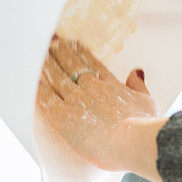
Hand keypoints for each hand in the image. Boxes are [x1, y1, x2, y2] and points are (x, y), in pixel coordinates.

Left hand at [35, 36, 160, 173]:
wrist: (132, 142)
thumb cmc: (144, 128)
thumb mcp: (149, 103)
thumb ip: (139, 87)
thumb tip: (136, 72)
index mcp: (111, 84)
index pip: (91, 62)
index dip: (78, 51)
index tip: (70, 42)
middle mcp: (91, 87)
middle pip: (70, 65)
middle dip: (59, 51)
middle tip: (49, 40)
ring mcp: (76, 100)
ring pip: (56, 77)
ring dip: (46, 65)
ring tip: (37, 54)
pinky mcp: (63, 116)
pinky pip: (46, 98)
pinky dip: (39, 88)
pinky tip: (32, 80)